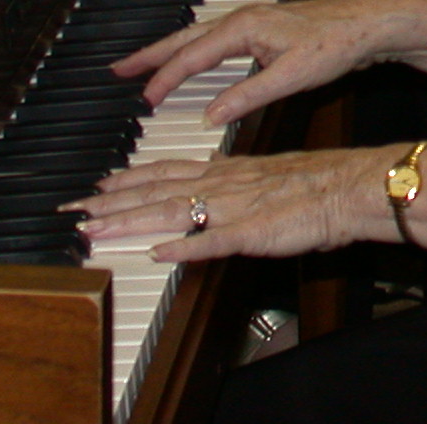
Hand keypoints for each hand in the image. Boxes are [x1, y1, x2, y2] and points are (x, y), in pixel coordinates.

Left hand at [69, 146, 392, 261]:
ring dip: (130, 221)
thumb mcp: (265, 180)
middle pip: (156, 192)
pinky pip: (215, 240)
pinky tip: (160, 254)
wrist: (352, 185)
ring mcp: (236, 208)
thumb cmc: (317, 186)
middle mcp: (224, 185)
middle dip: (110, 202)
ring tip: (95, 229)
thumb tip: (203, 203)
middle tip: (74, 210)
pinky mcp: (254, 231)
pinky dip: (186, 247)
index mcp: (227, 171)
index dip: (127, 180)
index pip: (166, 173)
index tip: (97, 186)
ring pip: (173, 212)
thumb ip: (230, 190)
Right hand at [113, 0, 392, 122]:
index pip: (191, 57)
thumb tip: (210, 116)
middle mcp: (243, 19)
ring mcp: (253, 22)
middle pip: (185, 38)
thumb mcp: (290, 77)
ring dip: (171, 51)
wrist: (370, 23)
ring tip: (144, 65)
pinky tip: (194, 61)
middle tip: (118, 69)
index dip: (165, 80)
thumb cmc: (337, 44)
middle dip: (151, 54)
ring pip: (200, 37)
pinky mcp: (264, 28)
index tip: (143, 101)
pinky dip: (196, 50)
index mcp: (243, 28)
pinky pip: (217, 40)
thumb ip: (247, 96)